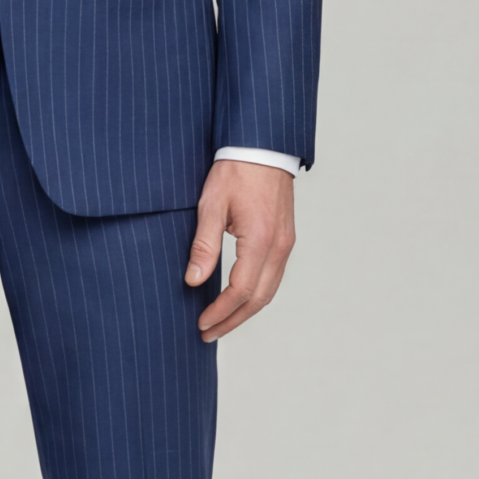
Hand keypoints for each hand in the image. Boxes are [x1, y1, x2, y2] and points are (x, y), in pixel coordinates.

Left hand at [185, 160, 296, 342]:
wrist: (262, 146)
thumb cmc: (235, 170)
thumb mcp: (211, 205)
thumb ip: (203, 246)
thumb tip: (193, 281)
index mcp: (261, 239)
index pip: (241, 290)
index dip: (220, 311)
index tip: (201, 323)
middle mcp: (279, 246)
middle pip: (259, 299)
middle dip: (232, 320)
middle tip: (208, 333)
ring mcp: (286, 243)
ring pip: (269, 291)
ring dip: (245, 311)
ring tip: (220, 322)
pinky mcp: (285, 238)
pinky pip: (273, 277)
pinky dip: (256, 294)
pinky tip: (237, 298)